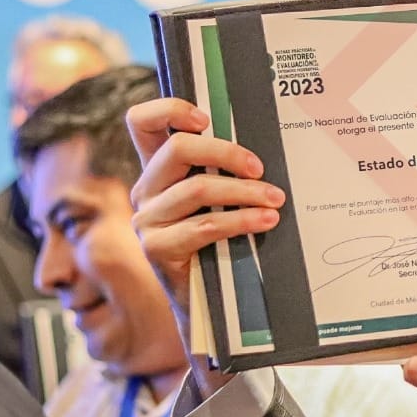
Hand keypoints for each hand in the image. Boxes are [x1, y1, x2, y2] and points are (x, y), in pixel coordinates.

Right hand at [126, 97, 283, 394]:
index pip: (141, 121)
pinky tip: (265, 222)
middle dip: (226, 152)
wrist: (210, 307)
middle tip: (260, 169)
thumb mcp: (222, 201)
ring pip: (197, 187)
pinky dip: (240, 221)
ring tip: (275, 202)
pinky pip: (203, 225)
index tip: (205, 117)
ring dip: (244, 192)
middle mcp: (146, 190)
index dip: (168, 109)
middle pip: (178, 148)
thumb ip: (227, 172)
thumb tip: (265, 147)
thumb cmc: (224, 243)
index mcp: (159, 170)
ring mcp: (147, 220)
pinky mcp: (157, 249)